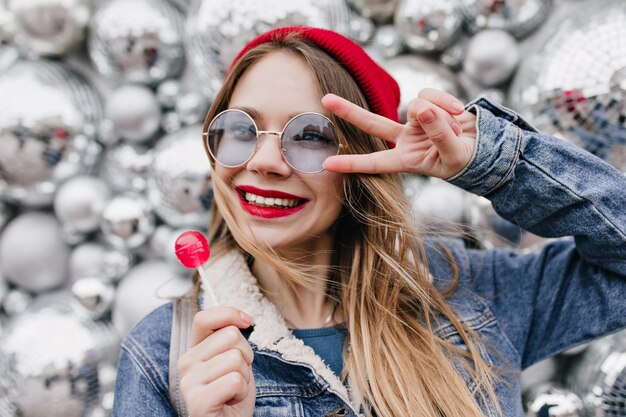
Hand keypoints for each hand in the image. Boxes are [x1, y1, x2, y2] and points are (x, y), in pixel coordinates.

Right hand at [178, 306, 255, 416]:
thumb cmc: (232, 394)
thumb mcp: (233, 359)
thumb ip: (229, 339)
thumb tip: (241, 318)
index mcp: (194, 350)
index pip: (205, 317)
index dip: (230, 313)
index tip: (246, 321)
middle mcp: (186, 363)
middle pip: (231, 336)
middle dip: (246, 355)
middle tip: (237, 374)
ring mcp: (189, 382)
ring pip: (235, 359)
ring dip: (244, 376)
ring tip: (233, 389)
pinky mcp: (197, 401)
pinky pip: (234, 381)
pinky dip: (241, 391)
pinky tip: (231, 400)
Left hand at [321, 88, 476, 178]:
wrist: (484, 146)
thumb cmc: (466, 160)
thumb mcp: (453, 155)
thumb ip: (439, 134)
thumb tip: (420, 109)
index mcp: (406, 160)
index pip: (374, 162)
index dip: (352, 164)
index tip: (327, 164)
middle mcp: (405, 139)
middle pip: (373, 123)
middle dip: (350, 111)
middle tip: (325, 100)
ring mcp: (416, 120)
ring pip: (417, 105)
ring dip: (440, 115)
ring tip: (456, 128)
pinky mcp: (428, 104)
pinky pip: (430, 94)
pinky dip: (446, 102)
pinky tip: (458, 113)